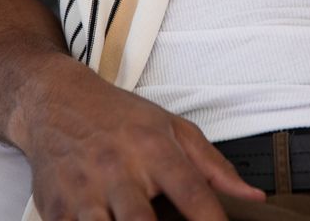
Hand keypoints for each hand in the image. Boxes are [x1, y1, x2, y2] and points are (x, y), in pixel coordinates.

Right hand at [14, 58, 264, 219]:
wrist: (58, 100)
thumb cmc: (121, 117)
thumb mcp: (172, 128)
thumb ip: (214, 166)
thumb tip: (253, 196)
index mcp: (154, 148)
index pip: (191, 190)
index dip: (210, 220)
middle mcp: (119, 169)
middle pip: (141, 220)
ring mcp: (84, 191)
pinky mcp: (56, 210)